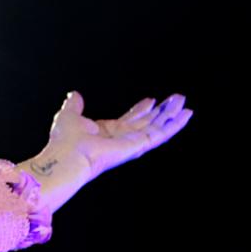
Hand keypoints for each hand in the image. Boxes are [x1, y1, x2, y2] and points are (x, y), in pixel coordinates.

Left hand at [42, 91, 191, 179]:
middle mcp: (121, 139)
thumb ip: (74, 105)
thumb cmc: (64, 141)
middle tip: (176, 99)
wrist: (67, 157)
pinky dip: (174, 125)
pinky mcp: (138, 145)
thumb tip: (75, 95)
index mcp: (107, 132)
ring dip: (172, 116)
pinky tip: (185, 115)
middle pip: (147, 123)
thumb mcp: (69, 116)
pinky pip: (160, 134)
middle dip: (161, 112)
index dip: (141, 110)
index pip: (129, 120)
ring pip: (158, 128)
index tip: (151, 100)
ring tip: (184, 103)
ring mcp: (132, 143)